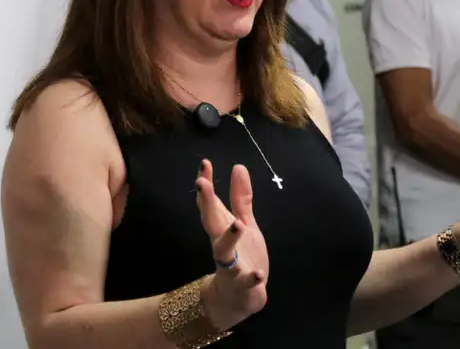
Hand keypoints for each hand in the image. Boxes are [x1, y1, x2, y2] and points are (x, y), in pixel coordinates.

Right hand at [194, 159, 267, 329]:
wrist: (238, 296)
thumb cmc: (241, 256)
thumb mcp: (244, 223)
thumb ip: (240, 198)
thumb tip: (238, 167)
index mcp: (221, 227)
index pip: (210, 202)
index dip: (207, 183)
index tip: (205, 164)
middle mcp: (221, 243)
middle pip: (210, 221)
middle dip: (206, 203)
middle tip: (202, 183)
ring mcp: (230, 264)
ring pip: (223, 251)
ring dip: (228, 238)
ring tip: (237, 225)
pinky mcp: (241, 284)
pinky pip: (244, 281)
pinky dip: (250, 278)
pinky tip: (257, 274)